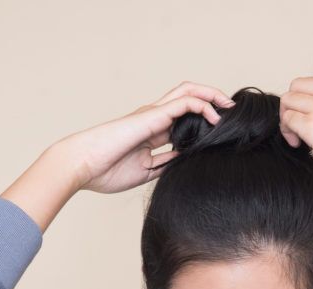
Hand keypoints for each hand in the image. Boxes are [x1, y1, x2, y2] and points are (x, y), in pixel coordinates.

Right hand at [59, 82, 234, 193]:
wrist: (81, 166)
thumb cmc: (104, 171)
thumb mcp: (145, 172)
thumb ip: (165, 164)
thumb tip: (184, 162)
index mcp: (150, 132)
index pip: (182, 119)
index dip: (203, 122)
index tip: (222, 132)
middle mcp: (153, 118)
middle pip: (188, 98)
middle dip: (211, 100)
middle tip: (230, 112)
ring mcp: (152, 115)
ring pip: (188, 93)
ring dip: (212, 96)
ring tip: (229, 108)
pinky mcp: (152, 116)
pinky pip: (184, 103)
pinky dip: (203, 106)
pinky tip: (215, 118)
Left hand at [278, 76, 312, 187]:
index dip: (307, 100)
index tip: (312, 117)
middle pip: (296, 87)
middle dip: (292, 105)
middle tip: (297, 126)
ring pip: (287, 101)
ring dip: (287, 118)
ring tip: (296, 136)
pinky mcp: (312, 125)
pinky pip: (288, 120)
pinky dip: (287, 132)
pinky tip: (297, 144)